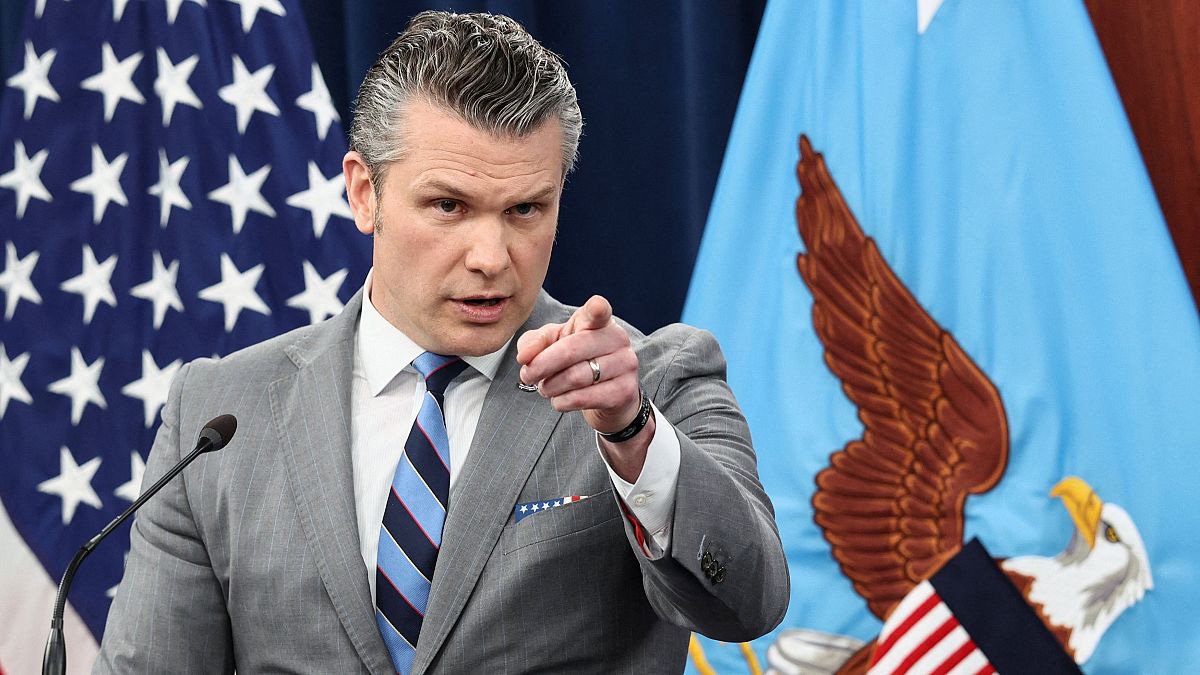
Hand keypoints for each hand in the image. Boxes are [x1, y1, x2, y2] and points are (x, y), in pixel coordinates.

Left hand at [516, 295, 642, 433]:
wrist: (608, 394)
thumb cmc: (577, 361)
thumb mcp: (554, 344)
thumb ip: (536, 342)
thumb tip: (524, 356)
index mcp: (599, 321)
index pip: (599, 312)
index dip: (597, 309)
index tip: (596, 306)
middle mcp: (617, 339)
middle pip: (570, 351)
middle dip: (541, 365)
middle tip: (527, 375)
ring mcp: (625, 365)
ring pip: (575, 377)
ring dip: (550, 387)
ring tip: (545, 388)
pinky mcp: (625, 391)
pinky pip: (583, 398)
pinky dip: (562, 402)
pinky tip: (559, 400)